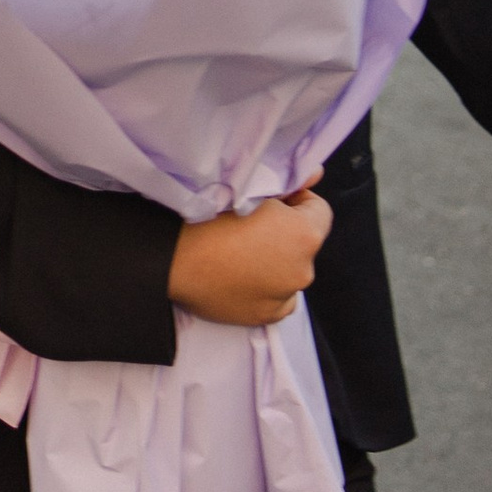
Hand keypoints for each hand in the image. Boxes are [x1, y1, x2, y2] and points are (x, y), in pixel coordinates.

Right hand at [170, 187, 332, 328]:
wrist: (171, 260)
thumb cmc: (206, 218)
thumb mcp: (246, 189)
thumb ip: (288, 185)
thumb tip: (316, 175)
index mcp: (304, 235)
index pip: (319, 210)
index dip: (297, 201)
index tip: (272, 201)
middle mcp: (304, 270)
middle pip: (303, 243)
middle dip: (285, 233)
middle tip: (250, 224)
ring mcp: (285, 297)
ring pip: (290, 270)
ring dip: (275, 260)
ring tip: (240, 252)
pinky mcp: (266, 317)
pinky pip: (277, 296)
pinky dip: (266, 286)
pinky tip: (240, 276)